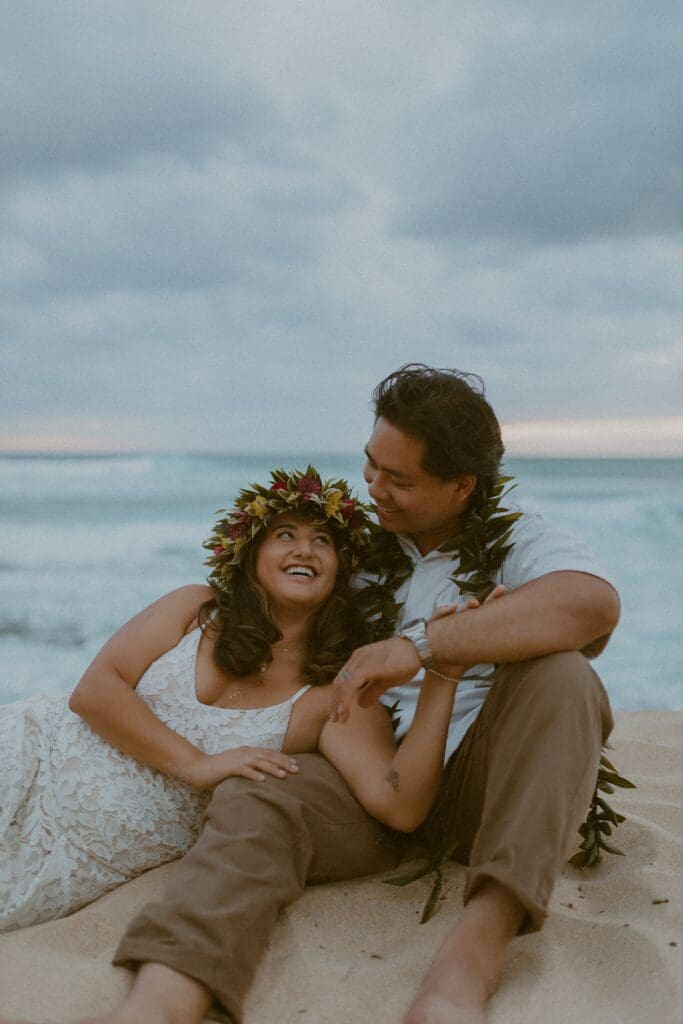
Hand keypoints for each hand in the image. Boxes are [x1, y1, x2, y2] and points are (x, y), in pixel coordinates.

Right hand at [183, 747, 299, 788]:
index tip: (295, 764)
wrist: (198, 768)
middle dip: (283, 762)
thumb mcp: (236, 766)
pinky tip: (262, 781)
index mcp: (247, 751)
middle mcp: (244, 752)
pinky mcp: (229, 767)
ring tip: (284, 775)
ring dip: (272, 768)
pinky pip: (244, 771)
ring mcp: (237, 759)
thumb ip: (249, 767)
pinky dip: (254, 775)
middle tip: (296, 769)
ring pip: (259, 762)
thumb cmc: (218, 770)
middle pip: (268, 756)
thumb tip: (262, 774)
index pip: (269, 753)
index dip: (282, 758)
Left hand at [329, 585, 505, 722]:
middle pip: (339, 682)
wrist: (420, 648)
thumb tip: (360, 704)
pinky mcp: (370, 665)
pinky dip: (345, 696)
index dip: (338, 697)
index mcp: (359, 659)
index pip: (343, 680)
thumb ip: (372, 691)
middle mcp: (357, 658)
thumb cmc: (405, 661)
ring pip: (343, 683)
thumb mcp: (385, 680)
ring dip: (339, 702)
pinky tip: (345, 709)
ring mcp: (362, 660)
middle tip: (336, 720)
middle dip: (335, 702)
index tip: (338, 714)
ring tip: (340, 718)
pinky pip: (351, 682)